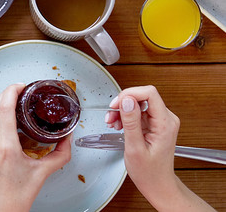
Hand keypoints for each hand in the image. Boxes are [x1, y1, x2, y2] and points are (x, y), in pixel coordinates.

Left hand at [0, 84, 71, 211]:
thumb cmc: (17, 198)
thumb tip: (67, 138)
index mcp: (5, 149)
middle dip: (3, 95)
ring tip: (8, 102)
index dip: (10, 92)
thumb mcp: (43, 174)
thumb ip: (59, 154)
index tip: (19, 86)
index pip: (3, 110)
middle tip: (16, 91)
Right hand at [104, 86, 180, 201]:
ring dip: (122, 110)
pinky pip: (138, 111)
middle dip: (123, 103)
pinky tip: (119, 125)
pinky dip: (126, 116)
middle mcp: (166, 119)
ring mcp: (161, 121)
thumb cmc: (149, 172)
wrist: (157, 184)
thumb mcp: (135, 148)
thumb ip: (131, 122)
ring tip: (112, 122)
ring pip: (138, 103)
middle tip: (111, 115)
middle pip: (143, 96)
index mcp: (165, 124)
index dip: (129, 94)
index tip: (116, 104)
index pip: (149, 93)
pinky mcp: (155, 124)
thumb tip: (126, 101)